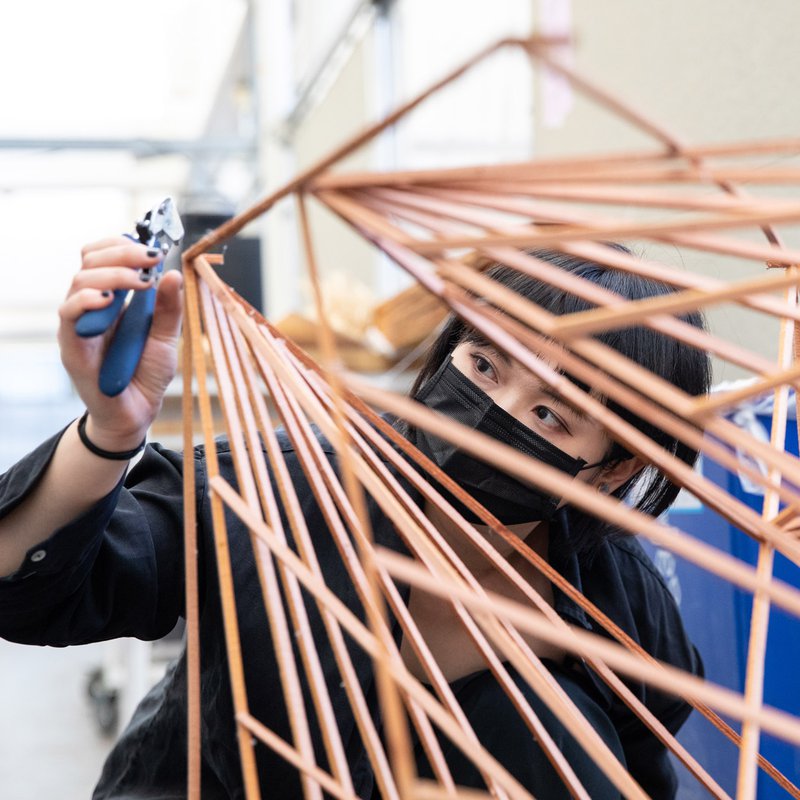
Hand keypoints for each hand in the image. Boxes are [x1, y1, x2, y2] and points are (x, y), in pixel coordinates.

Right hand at [58, 237, 183, 449]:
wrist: (136, 413)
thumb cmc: (146, 374)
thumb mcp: (166, 337)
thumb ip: (169, 308)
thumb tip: (174, 272)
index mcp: (113, 298)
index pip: (105, 255)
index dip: (124, 245)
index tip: (154, 249)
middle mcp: (91, 306)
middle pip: (90, 260)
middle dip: (122, 252)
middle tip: (151, 259)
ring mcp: (79, 324)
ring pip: (80, 280)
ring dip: (112, 274)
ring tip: (139, 280)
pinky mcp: (72, 346)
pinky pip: (69, 314)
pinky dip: (86, 300)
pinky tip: (108, 299)